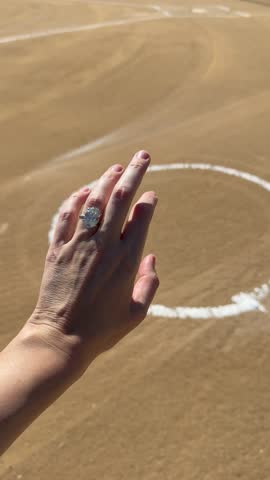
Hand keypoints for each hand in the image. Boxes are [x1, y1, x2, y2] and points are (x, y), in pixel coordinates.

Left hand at [26, 150, 158, 376]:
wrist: (60, 338)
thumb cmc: (102, 330)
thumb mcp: (136, 312)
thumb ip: (149, 283)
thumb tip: (151, 257)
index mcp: (127, 261)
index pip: (141, 218)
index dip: (148, 201)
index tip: (151, 194)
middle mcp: (103, 246)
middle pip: (120, 199)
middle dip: (134, 173)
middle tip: (143, 156)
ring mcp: (78, 245)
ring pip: (94, 202)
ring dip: (106, 180)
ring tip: (116, 167)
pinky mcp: (57, 249)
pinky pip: (67, 216)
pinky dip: (76, 200)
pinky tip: (85, 191)